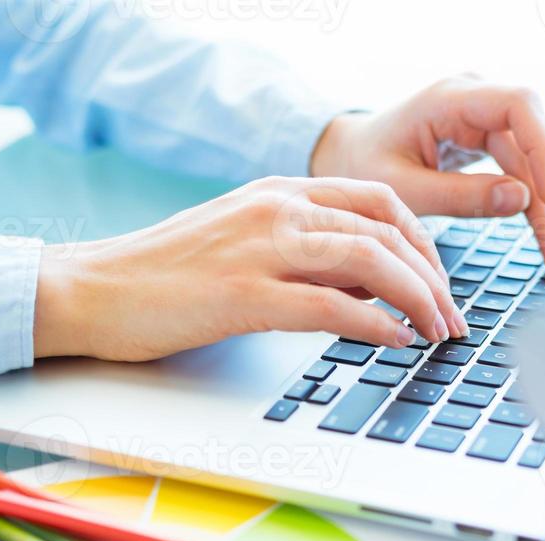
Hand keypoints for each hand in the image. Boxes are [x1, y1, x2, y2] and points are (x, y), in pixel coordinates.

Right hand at [33, 176, 469, 359]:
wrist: (91, 290)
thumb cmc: (163, 278)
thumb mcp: (243, 247)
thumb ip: (304, 256)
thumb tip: (369, 286)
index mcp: (277, 193)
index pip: (378, 200)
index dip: (424, 242)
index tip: (441, 282)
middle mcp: (275, 209)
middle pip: (386, 227)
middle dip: (434, 276)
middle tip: (453, 318)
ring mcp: (258, 247)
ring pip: (369, 259)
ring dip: (417, 298)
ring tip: (436, 333)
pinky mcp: (242, 294)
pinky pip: (331, 306)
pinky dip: (375, 325)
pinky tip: (395, 343)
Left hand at [310, 75, 544, 273]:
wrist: (349, 156)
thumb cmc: (364, 166)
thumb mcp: (403, 189)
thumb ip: (459, 196)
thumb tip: (521, 201)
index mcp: (450, 98)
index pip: (520, 106)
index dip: (543, 150)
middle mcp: (477, 98)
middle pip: (540, 134)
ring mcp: (487, 117)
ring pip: (543, 153)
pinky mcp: (491, 138)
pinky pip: (528, 165)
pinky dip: (539, 201)